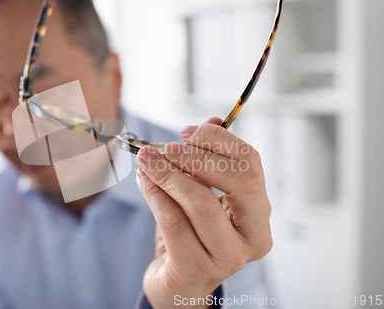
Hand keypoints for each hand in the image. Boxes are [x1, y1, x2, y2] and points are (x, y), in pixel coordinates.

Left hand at [137, 118, 271, 308]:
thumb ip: (207, 161)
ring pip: (200, 201)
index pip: (251, 165)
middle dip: (196, 157)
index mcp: (260, 214)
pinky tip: (144, 181)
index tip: (186, 132)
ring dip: (167, 173)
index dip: (218, 141)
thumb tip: (210, 121)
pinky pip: (173, 221)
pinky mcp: (196, 268)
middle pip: (237, 182)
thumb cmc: (193, 236)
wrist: (179, 283)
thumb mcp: (203, 195)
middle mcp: (253, 237)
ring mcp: (228, 257)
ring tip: (146, 160)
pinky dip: (155, 194)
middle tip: (166, 147)